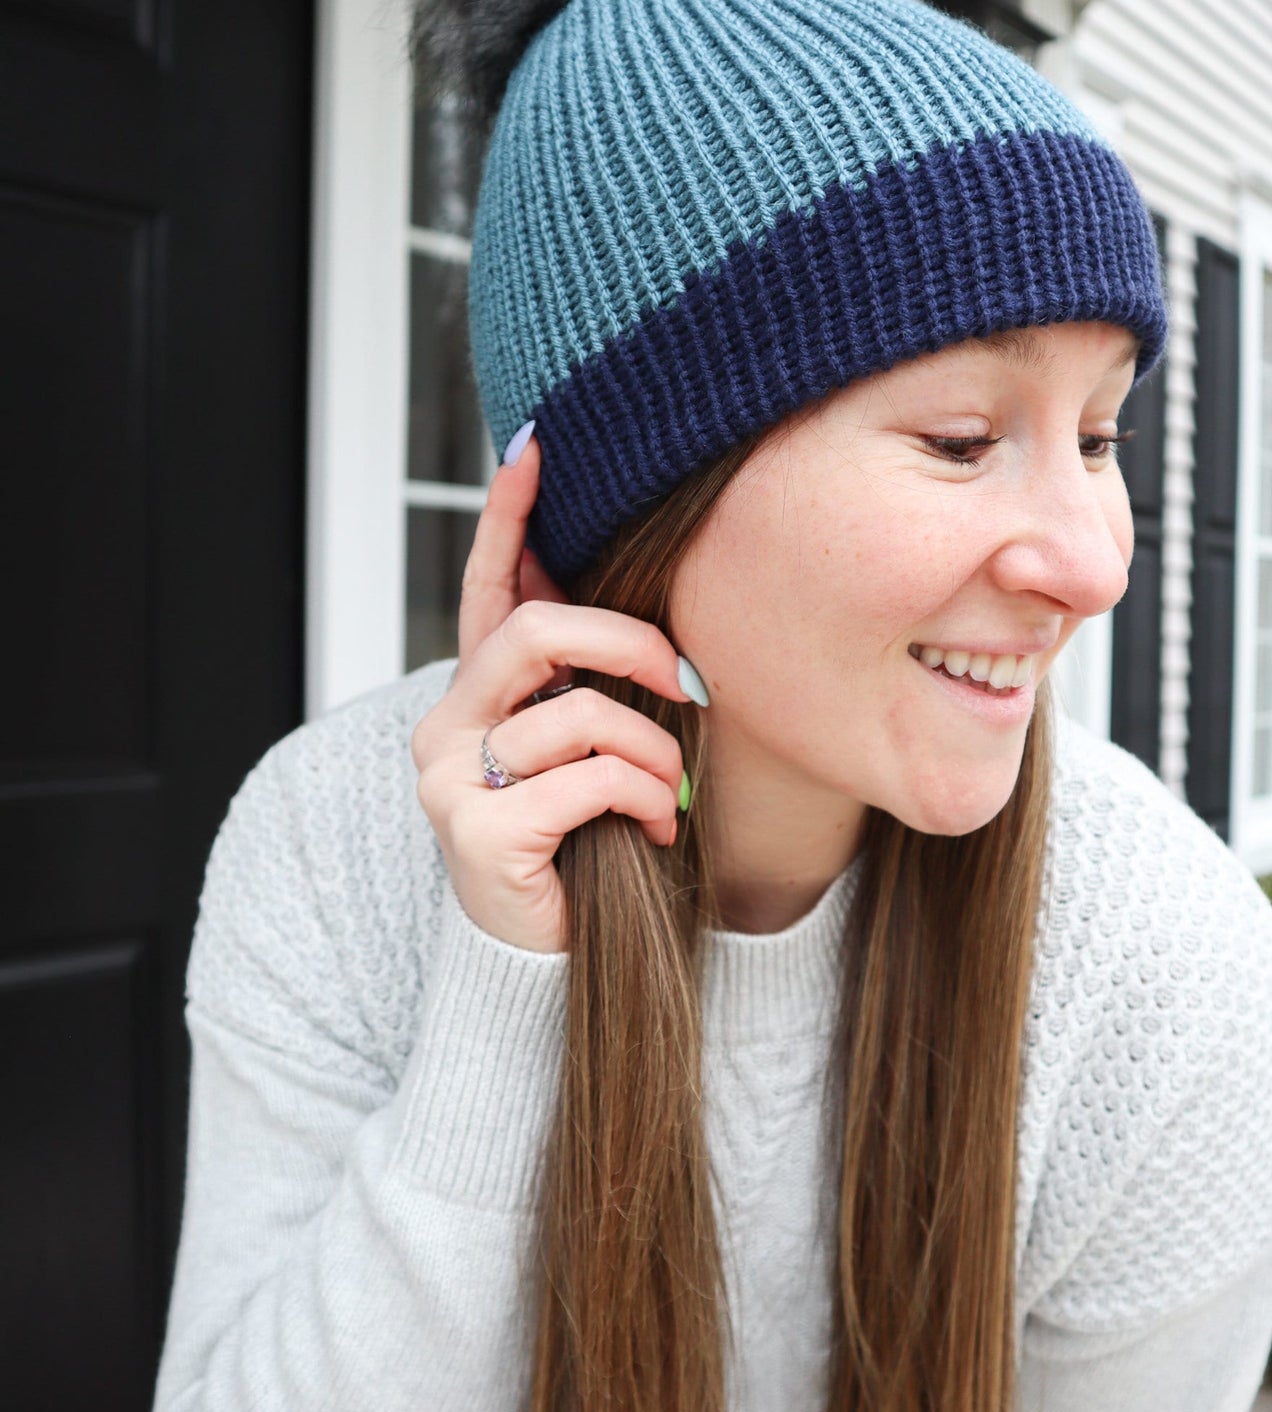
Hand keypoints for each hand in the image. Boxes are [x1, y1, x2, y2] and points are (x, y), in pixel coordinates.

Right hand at [410, 431, 696, 953]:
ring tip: (665, 797)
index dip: (509, 518)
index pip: (488, 589)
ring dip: (651, 754)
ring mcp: (451, 778)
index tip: (533, 447)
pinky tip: (649, 833)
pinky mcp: (476, 830)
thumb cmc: (584, 851)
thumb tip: (656, 622)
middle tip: (685, 680)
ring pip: (579, 713)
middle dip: (629, 644)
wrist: (551, 963)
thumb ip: (592, 688)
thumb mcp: (590, 755)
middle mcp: (445, 726)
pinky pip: (590, 780)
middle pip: (537, 632)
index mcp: (475, 697)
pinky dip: (642, 801)